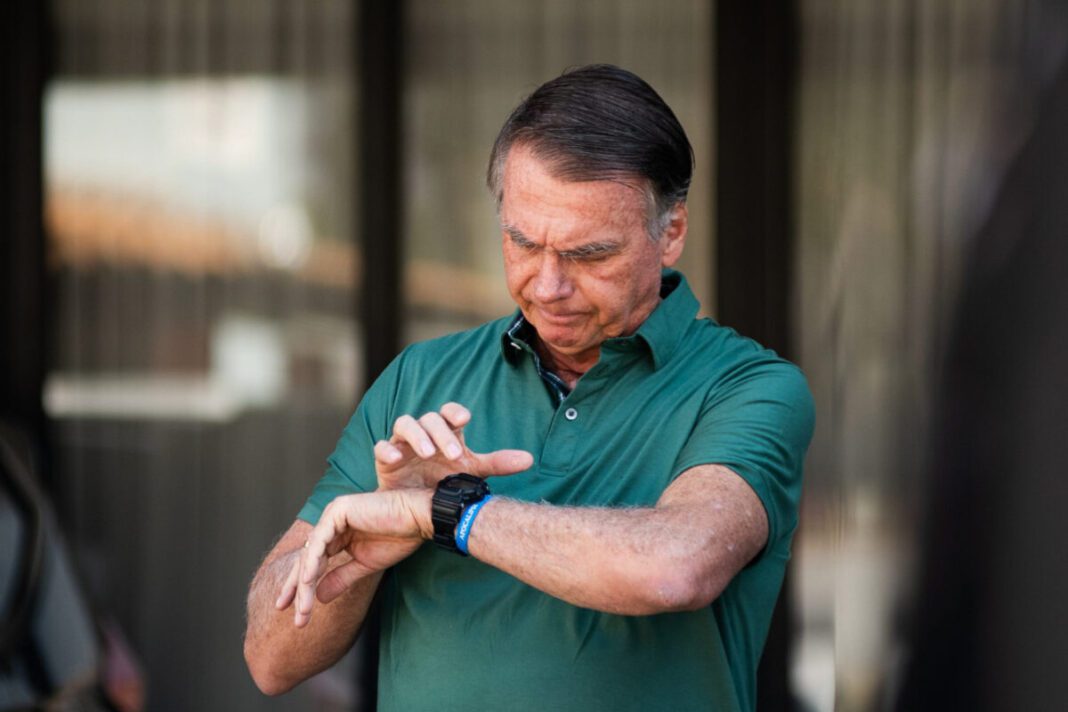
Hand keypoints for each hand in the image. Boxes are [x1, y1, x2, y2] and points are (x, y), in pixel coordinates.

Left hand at [275, 489, 432, 626]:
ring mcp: (333, 513)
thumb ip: (340, 578)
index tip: (297, 612)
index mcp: (338, 531)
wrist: (419, 519)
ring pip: (310, 553)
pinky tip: (308, 584)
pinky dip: (312, 565)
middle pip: (306, 558)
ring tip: (301, 609)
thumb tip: (319, 598)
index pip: (314, 561)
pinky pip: (320, 542)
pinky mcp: (338, 511)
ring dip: (303, 583)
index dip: (302, 586)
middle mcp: (331, 520)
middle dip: (295, 586)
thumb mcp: (364, 566)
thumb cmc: (399, 537)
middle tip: (284, 610)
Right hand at [374, 402, 532, 490]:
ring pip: (405, 425)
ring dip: (416, 435)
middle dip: (441, 433)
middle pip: (430, 419)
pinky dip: (386, 449)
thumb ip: (497, 463)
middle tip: (452, 454)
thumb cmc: (445, 481)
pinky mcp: (385, 459)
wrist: (419, 508)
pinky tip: (395, 458)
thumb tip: (529, 459)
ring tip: (427, 452)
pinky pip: (381, 447)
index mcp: (445, 432)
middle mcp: (424, 433)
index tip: (465, 419)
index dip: (455, 411)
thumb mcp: (472, 472)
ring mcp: (402, 444)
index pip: (449, 413)